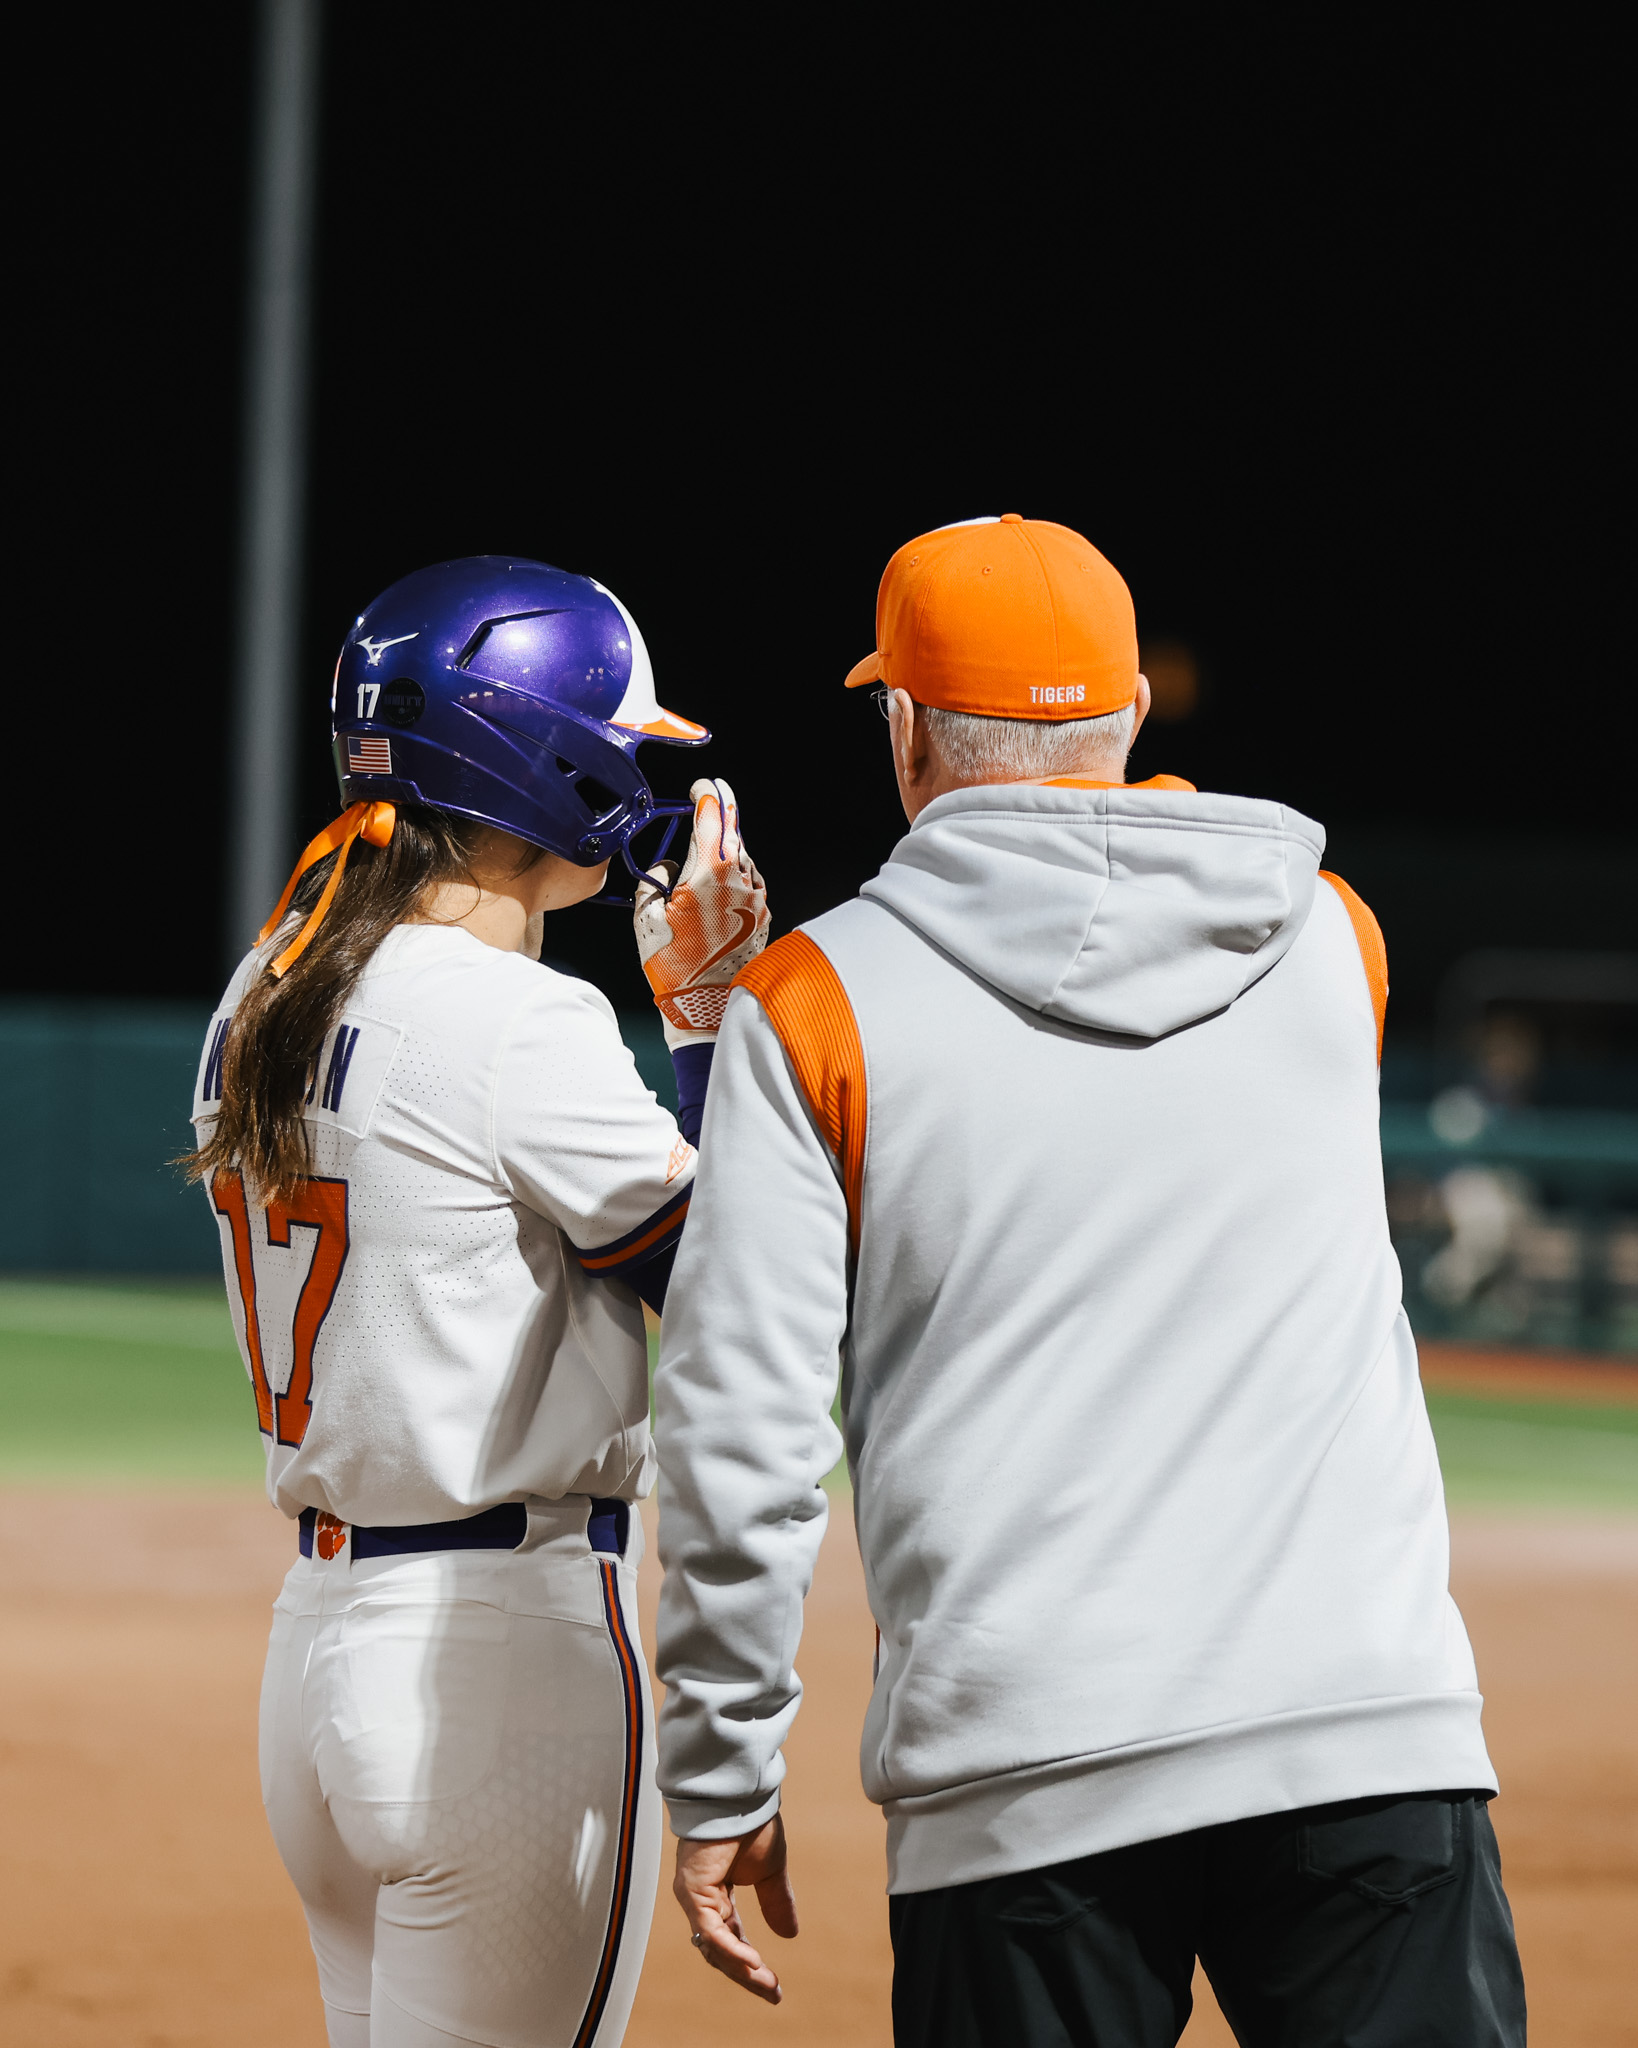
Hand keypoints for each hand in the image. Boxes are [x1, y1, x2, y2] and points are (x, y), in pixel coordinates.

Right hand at [634, 778, 768, 1045]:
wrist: (709, 1008)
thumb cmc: (674, 966)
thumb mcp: (646, 919)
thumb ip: (653, 881)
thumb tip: (668, 868)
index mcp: (707, 873)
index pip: (711, 817)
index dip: (706, 794)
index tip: (701, 785)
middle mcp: (738, 879)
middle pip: (733, 829)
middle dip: (724, 808)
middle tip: (716, 792)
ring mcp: (755, 897)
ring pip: (743, 855)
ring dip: (729, 843)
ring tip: (713, 841)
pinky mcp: (762, 915)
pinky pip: (750, 880)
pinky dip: (737, 871)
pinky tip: (724, 879)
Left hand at [673, 1814, 797, 2003]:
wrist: (741, 1796)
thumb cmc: (751, 1824)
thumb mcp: (770, 1871)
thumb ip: (776, 1902)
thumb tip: (790, 1935)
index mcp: (717, 1895)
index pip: (732, 1940)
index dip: (751, 1965)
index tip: (774, 1986)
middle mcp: (701, 1900)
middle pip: (721, 1952)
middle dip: (748, 1976)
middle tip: (773, 1993)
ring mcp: (693, 1897)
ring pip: (714, 1947)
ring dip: (741, 1969)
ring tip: (766, 1983)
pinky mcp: (692, 1890)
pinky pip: (711, 1930)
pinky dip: (732, 1949)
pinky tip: (753, 1962)